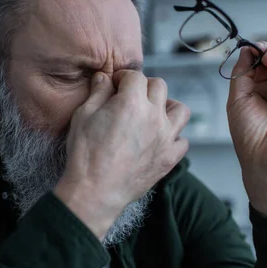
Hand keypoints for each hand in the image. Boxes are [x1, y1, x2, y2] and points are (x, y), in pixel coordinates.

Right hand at [54, 71, 189, 238]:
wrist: (94, 191)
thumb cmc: (86, 154)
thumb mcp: (83, 115)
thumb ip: (98, 92)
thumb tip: (104, 77)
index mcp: (132, 102)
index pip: (136, 76)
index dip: (123, 77)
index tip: (115, 84)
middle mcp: (154, 116)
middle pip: (159, 87)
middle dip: (144, 86)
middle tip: (131, 96)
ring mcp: (165, 138)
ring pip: (180, 110)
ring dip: (168, 106)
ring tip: (153, 113)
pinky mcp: (169, 158)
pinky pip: (183, 141)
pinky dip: (174, 137)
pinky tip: (160, 139)